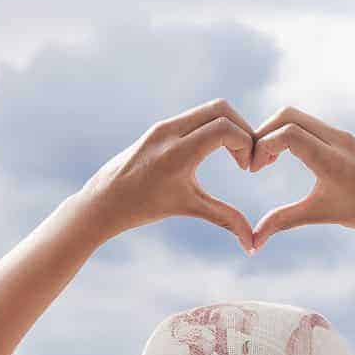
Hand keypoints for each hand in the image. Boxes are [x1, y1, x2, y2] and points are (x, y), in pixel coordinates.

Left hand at [76, 99, 256, 252]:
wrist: (103, 201)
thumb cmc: (143, 208)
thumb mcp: (188, 208)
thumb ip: (225, 219)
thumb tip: (252, 245)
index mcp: (177, 152)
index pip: (224, 129)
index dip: (246, 143)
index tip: (248, 167)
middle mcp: (169, 132)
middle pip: (221, 109)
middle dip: (242, 129)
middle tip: (246, 157)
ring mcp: (163, 126)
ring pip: (208, 109)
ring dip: (227, 127)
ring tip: (234, 156)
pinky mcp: (159, 127)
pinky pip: (194, 117)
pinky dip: (212, 127)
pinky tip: (215, 151)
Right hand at [247, 106, 354, 249]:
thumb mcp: (320, 215)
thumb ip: (283, 221)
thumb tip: (253, 243)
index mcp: (331, 159)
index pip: (288, 133)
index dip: (263, 145)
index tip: (255, 169)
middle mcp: (336, 139)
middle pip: (287, 115)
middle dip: (263, 133)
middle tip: (255, 161)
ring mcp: (341, 134)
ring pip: (297, 116)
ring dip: (276, 132)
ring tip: (266, 161)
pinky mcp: (342, 135)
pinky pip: (309, 124)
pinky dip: (290, 133)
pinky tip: (284, 156)